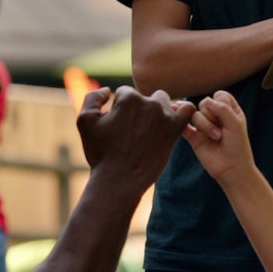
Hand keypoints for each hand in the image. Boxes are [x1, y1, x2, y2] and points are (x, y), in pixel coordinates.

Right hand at [75, 86, 194, 190]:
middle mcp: (148, 103)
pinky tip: (172, 122)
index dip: (118, 109)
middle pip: (145, 96)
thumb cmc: (101, 153)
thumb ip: (93, 97)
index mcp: (128, 99)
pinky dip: (182, 111)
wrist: (119, 180)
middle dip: (138, 109)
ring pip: (163, 101)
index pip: (125, 93)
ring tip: (148, 130)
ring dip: (157, 111)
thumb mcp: (85, 121)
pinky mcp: (174, 130)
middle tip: (133, 131)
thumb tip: (108, 90)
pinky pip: (188, 110)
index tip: (117, 126)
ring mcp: (164, 117)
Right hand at [182, 91, 253, 186]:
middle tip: (222, 132)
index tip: (227, 117)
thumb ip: (222, 109)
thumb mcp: (235, 124)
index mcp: (229, 110)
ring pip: (195, 114)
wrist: (232, 169)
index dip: (220, 103)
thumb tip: (206, 101)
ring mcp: (203, 126)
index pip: (220, 95)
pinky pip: (183, 126)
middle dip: (212, 116)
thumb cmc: (238, 147)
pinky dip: (181, 123)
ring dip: (205, 125)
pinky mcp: (194, 137)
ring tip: (215, 138)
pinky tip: (181, 123)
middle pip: (205, 103)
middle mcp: (215, 116)